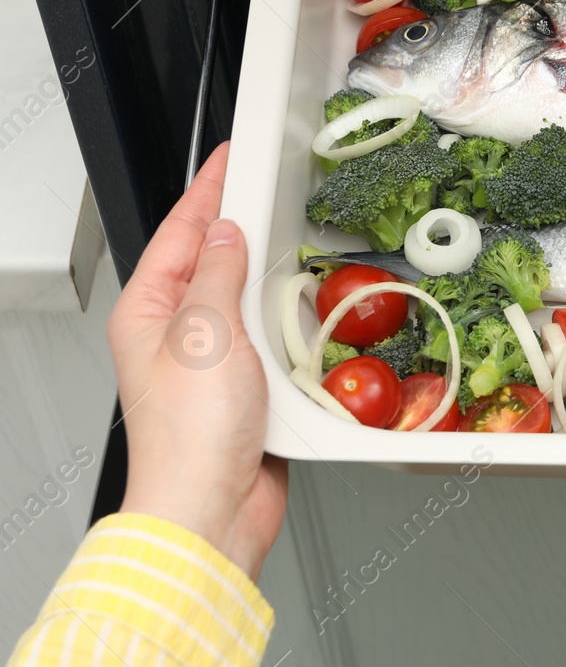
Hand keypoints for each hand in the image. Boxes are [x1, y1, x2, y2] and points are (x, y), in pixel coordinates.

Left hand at [109, 142, 287, 578]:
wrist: (212, 510)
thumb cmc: (190, 435)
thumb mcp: (205, 333)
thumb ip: (217, 275)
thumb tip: (227, 233)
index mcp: (150, 312)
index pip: (181, 232)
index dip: (210, 189)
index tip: (233, 156)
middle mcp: (178, 334)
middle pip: (217, 262)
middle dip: (247, 229)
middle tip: (276, 192)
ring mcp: (214, 362)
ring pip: (252, 301)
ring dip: (279, 285)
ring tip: (298, 252)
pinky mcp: (249, 389)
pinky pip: (277, 342)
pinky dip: (297, 329)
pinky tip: (314, 318)